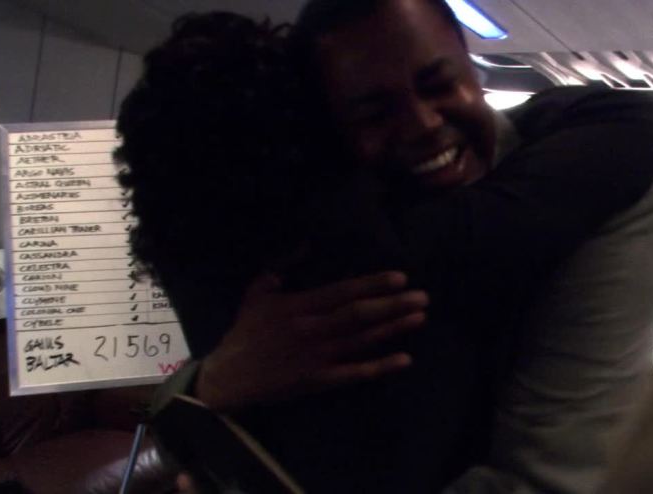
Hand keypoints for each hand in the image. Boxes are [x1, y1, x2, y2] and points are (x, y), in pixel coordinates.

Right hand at [194, 271, 427, 410]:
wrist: (229, 377)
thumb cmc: (246, 331)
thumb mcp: (258, 291)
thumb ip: (282, 266)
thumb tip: (306, 242)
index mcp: (298, 306)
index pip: (342, 292)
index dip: (372, 284)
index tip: (399, 277)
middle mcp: (311, 330)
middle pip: (359, 316)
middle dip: (393, 305)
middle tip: (423, 297)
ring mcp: (316, 357)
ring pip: (362, 341)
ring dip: (393, 330)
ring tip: (420, 318)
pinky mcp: (318, 380)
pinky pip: (354, 373)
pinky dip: (380, 367)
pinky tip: (404, 359)